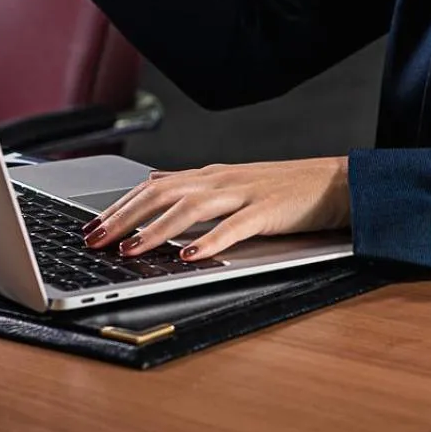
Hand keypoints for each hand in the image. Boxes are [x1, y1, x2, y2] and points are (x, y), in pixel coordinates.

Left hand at [84, 158, 351, 260]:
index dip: (119, 205)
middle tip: (94, 240)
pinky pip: (234, 227)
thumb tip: (156, 192)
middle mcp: (222, 179)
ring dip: (156, 230)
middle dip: (123, 217)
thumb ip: (198, 191)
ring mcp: (245, 193)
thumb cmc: (288, 190)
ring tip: (130, 250)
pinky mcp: (269, 211)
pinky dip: (209, 241)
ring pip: (191, 207)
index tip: (91, 226)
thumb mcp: (235, 186)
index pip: (154, 186)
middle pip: (162, 193)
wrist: (339, 183)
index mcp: (211, 175)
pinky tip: (188, 256)